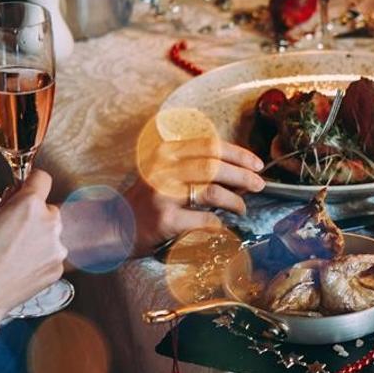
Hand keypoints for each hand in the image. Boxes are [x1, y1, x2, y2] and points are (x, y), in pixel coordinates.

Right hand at [0, 170, 64, 364]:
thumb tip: (17, 195)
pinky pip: (51, 255)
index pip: (42, 179)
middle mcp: (50, 224)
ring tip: (11, 254)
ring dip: (38, 238)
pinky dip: (39, 258)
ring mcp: (57, 249)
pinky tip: (18, 268)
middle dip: (33, 216)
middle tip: (9, 231)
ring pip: (52, 233)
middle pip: (48, 209)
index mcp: (29, 206)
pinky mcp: (57, 270)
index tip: (24, 188)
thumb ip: (7, 206)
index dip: (30, 183)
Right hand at [125, 135, 265, 256]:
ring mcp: (163, 193)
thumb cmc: (146, 201)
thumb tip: (239, 174)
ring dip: (235, 201)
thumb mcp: (165, 173)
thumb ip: (195, 169)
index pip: (210, 145)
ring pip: (212, 191)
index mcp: (166, 152)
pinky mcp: (165, 219)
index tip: (257, 164)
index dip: (238, 154)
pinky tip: (221, 226)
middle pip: (215, 166)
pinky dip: (218, 224)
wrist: (113, 226)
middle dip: (243, 176)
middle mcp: (163, 168)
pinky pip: (204, 219)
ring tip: (242, 208)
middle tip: (259, 185)